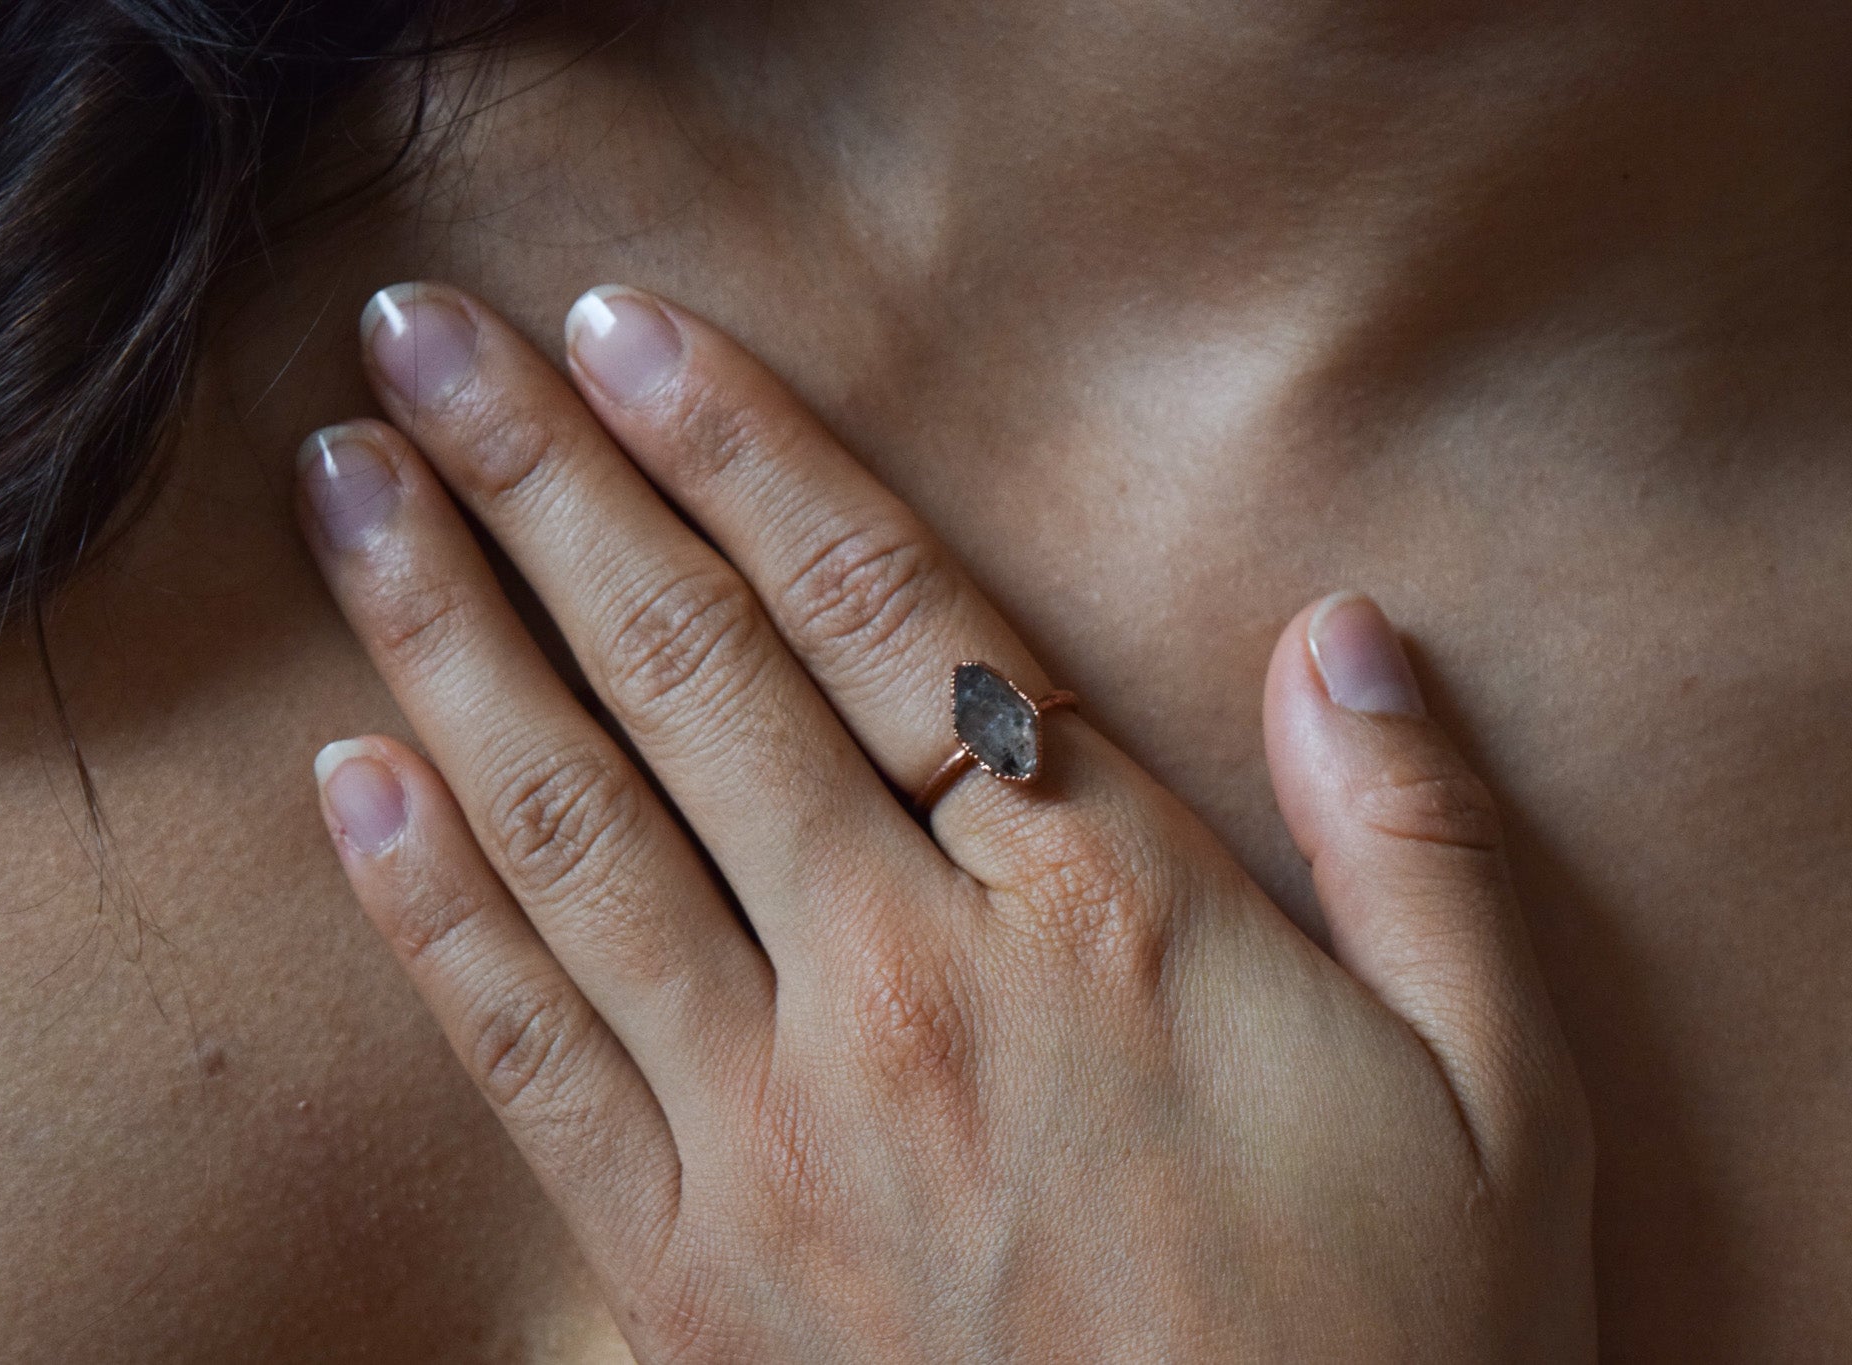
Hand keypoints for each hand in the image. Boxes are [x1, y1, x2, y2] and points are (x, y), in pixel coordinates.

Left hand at [299, 281, 1594, 1360]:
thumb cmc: (1397, 1356)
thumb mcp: (1505, 1095)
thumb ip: (1418, 842)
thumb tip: (1347, 628)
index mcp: (1108, 914)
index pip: (888, 613)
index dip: (749, 450)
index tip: (628, 333)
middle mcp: (911, 987)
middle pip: (693, 676)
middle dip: (544, 486)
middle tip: (423, 337)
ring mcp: (778, 1131)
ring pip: (575, 830)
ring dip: (445, 642)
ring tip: (346, 491)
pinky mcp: (690, 1276)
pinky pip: (529, 1057)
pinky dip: (427, 911)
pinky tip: (345, 783)